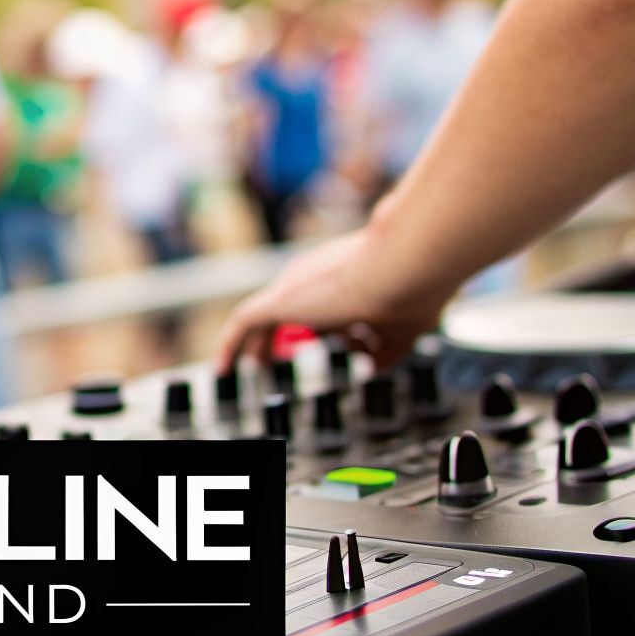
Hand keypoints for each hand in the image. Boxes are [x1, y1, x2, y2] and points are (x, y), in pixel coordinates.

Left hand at [212, 228, 452, 373]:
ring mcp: (295, 286)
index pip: (325, 304)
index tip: (333, 346)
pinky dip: (232, 344)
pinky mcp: (279, 300)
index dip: (327, 328)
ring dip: (258, 342)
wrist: (403, 269)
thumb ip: (381, 348)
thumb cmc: (408, 293)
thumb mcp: (398, 331)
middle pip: (289, 308)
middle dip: (283, 334)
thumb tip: (371, 365)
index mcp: (345, 279)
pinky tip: (226, 366)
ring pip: (264, 316)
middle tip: (275, 357)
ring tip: (252, 366)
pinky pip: (243, 323)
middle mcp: (317, 277)